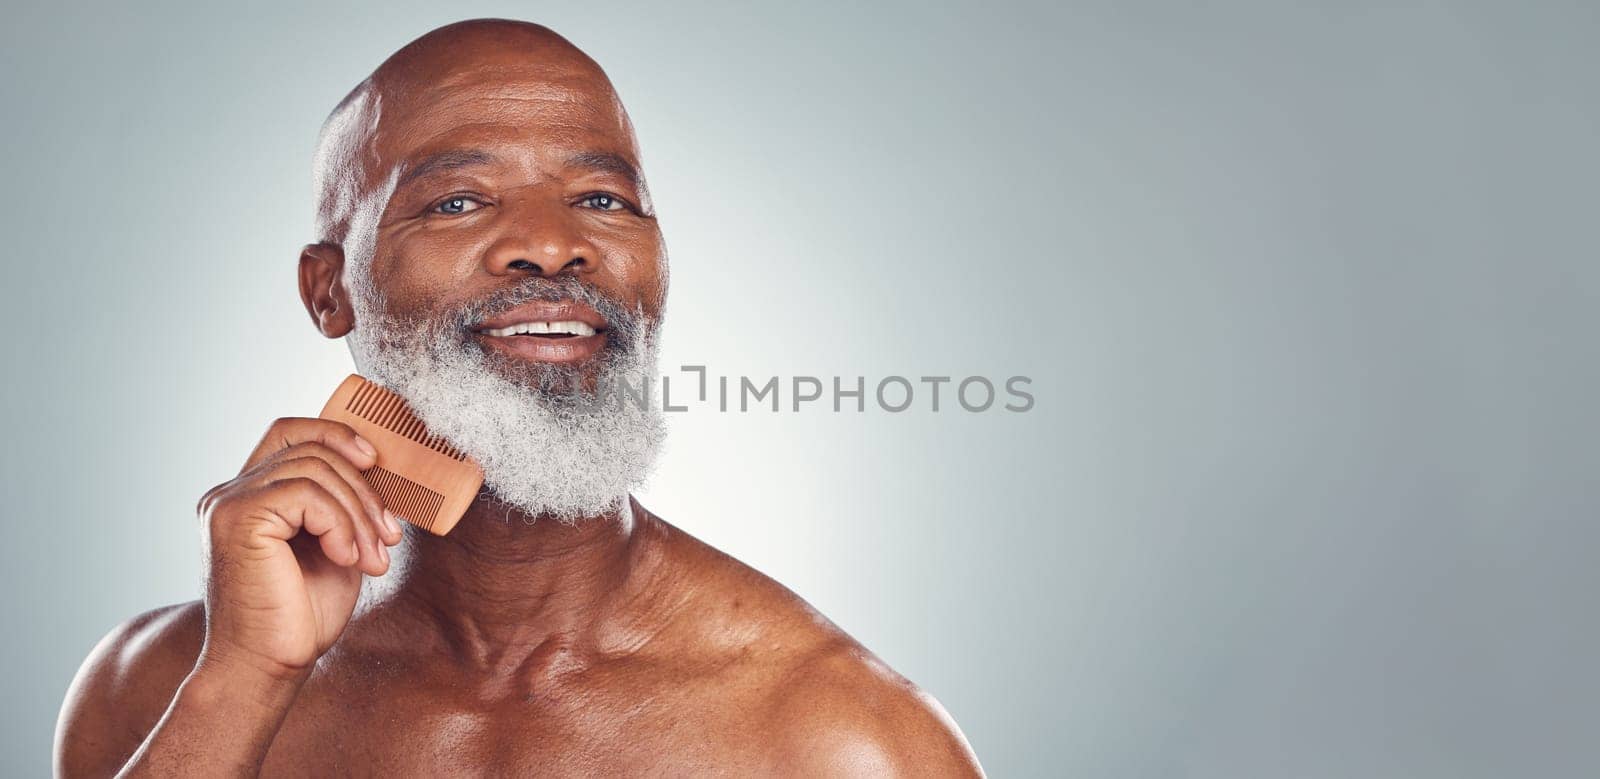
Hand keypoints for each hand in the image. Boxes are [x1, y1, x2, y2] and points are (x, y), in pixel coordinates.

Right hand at [195, 417, 403, 679]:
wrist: (268, 667)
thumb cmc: (300, 615)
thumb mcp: (334, 545)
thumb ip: (341, 505)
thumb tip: (379, 466)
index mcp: (249, 496)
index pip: (289, 432)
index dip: (334, 432)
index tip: (374, 460)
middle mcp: (230, 493)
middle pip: (312, 450)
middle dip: (363, 490)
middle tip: (387, 538)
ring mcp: (228, 504)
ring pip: (315, 469)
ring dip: (358, 513)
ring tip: (372, 558)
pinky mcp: (237, 519)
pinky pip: (305, 494)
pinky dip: (339, 524)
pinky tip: (345, 558)